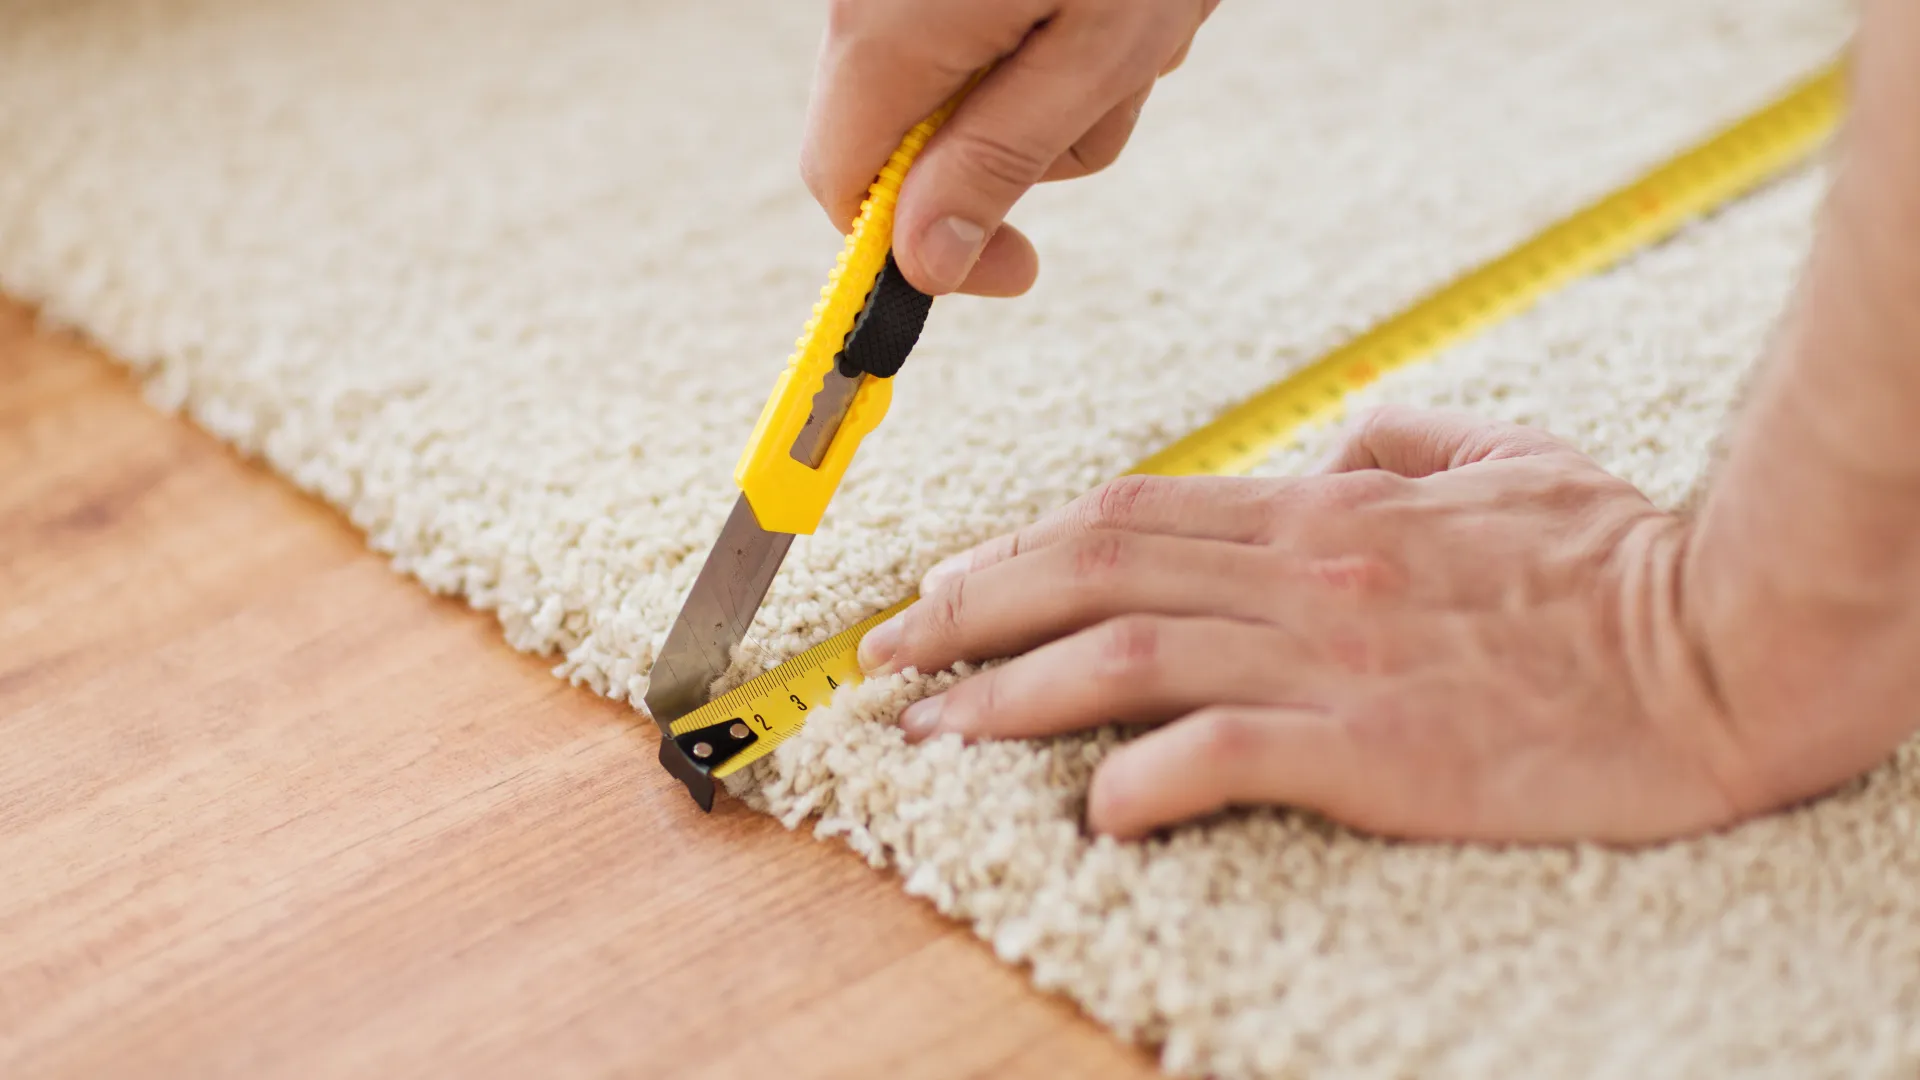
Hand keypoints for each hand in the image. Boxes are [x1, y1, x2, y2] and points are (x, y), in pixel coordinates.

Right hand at [800, 0, 1220, 297]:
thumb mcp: (1095, 45)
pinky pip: (993, 21)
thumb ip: (999, 159)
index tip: (1017, 267)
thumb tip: (924, 264)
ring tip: (1138, 6)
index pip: (845, 188)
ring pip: (976, 79)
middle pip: (922, 135)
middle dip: (1030, 137)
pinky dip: (1065, 20)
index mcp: (890, 32)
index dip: (918, 249)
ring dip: (1071, 73)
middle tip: (1122, 71)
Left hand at [856, 406, 1783, 843]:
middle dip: (967, 612)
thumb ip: (1412, 437)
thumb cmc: (1621, 561)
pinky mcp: (1374, 749)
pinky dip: (1140, 781)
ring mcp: (1332, 658)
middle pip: (1091, 574)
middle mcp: (1304, 571)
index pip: (1129, 517)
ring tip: (934, 734)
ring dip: (1008, 696)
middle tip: (886, 659)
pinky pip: (1220, 754)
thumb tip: (1344, 438)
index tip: (944, 591)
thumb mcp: (1512, 458)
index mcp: (1326, 510)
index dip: (1015, 552)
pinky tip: (1092, 815)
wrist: (1724, 646)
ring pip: (1122, 659)